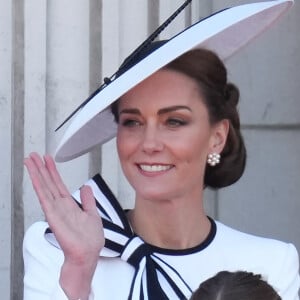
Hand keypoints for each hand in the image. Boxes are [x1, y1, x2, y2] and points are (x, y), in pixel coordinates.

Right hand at [24, 152, 103, 272]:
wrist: (88, 254)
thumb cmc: (90, 239)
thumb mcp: (92, 214)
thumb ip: (88, 200)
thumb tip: (86, 187)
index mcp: (69, 204)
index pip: (58, 184)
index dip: (53, 171)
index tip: (48, 159)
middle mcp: (60, 205)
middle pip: (48, 183)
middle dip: (41, 168)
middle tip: (33, 155)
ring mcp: (55, 210)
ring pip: (44, 187)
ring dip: (37, 173)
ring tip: (30, 160)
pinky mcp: (53, 216)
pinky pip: (45, 198)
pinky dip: (39, 187)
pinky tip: (35, 177)